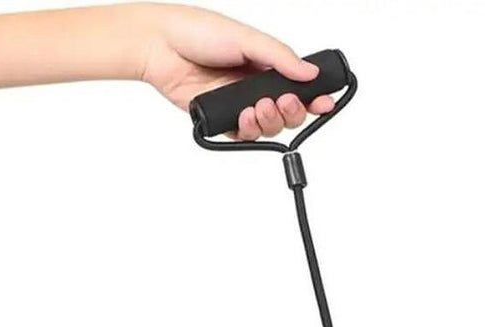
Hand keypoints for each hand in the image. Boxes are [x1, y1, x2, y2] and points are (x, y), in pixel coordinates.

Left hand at [135, 4, 335, 138]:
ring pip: (267, 128)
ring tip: (257, 107)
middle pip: (287, 112)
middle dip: (291, 112)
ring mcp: (238, 104)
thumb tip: (310, 73)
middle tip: (283, 102)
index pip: (298, 86)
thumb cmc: (198, 32)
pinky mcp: (221, 120)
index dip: (314, 98)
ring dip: (269, 122)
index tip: (325, 103)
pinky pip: (242, 136)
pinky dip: (248, 132)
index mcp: (265, 64)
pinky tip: (243, 118)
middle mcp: (254, 86)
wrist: (160, 46)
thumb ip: (280, 57)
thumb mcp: (247, 39)